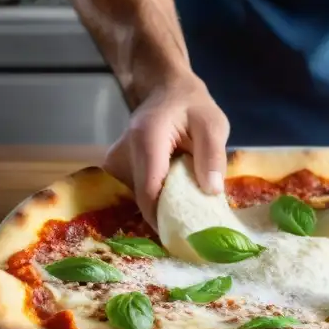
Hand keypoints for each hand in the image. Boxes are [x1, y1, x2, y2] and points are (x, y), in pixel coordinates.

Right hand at [103, 73, 229, 225]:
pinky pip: (136, 192)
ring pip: (139, 199)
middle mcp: (123, 152)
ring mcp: (115, 161)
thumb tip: (211, 191)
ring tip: (187, 202)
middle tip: (195, 225)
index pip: (149, 192)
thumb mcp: (213, 124)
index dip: (165, 220)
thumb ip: (213, 155)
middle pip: (142, 200)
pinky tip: (173, 191)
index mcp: (147, 140)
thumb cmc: (191, 106)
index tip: (186, 239)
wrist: (165, 89)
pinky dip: (156, 197)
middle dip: (168, 215)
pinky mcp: (116, 168)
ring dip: (163, 205)